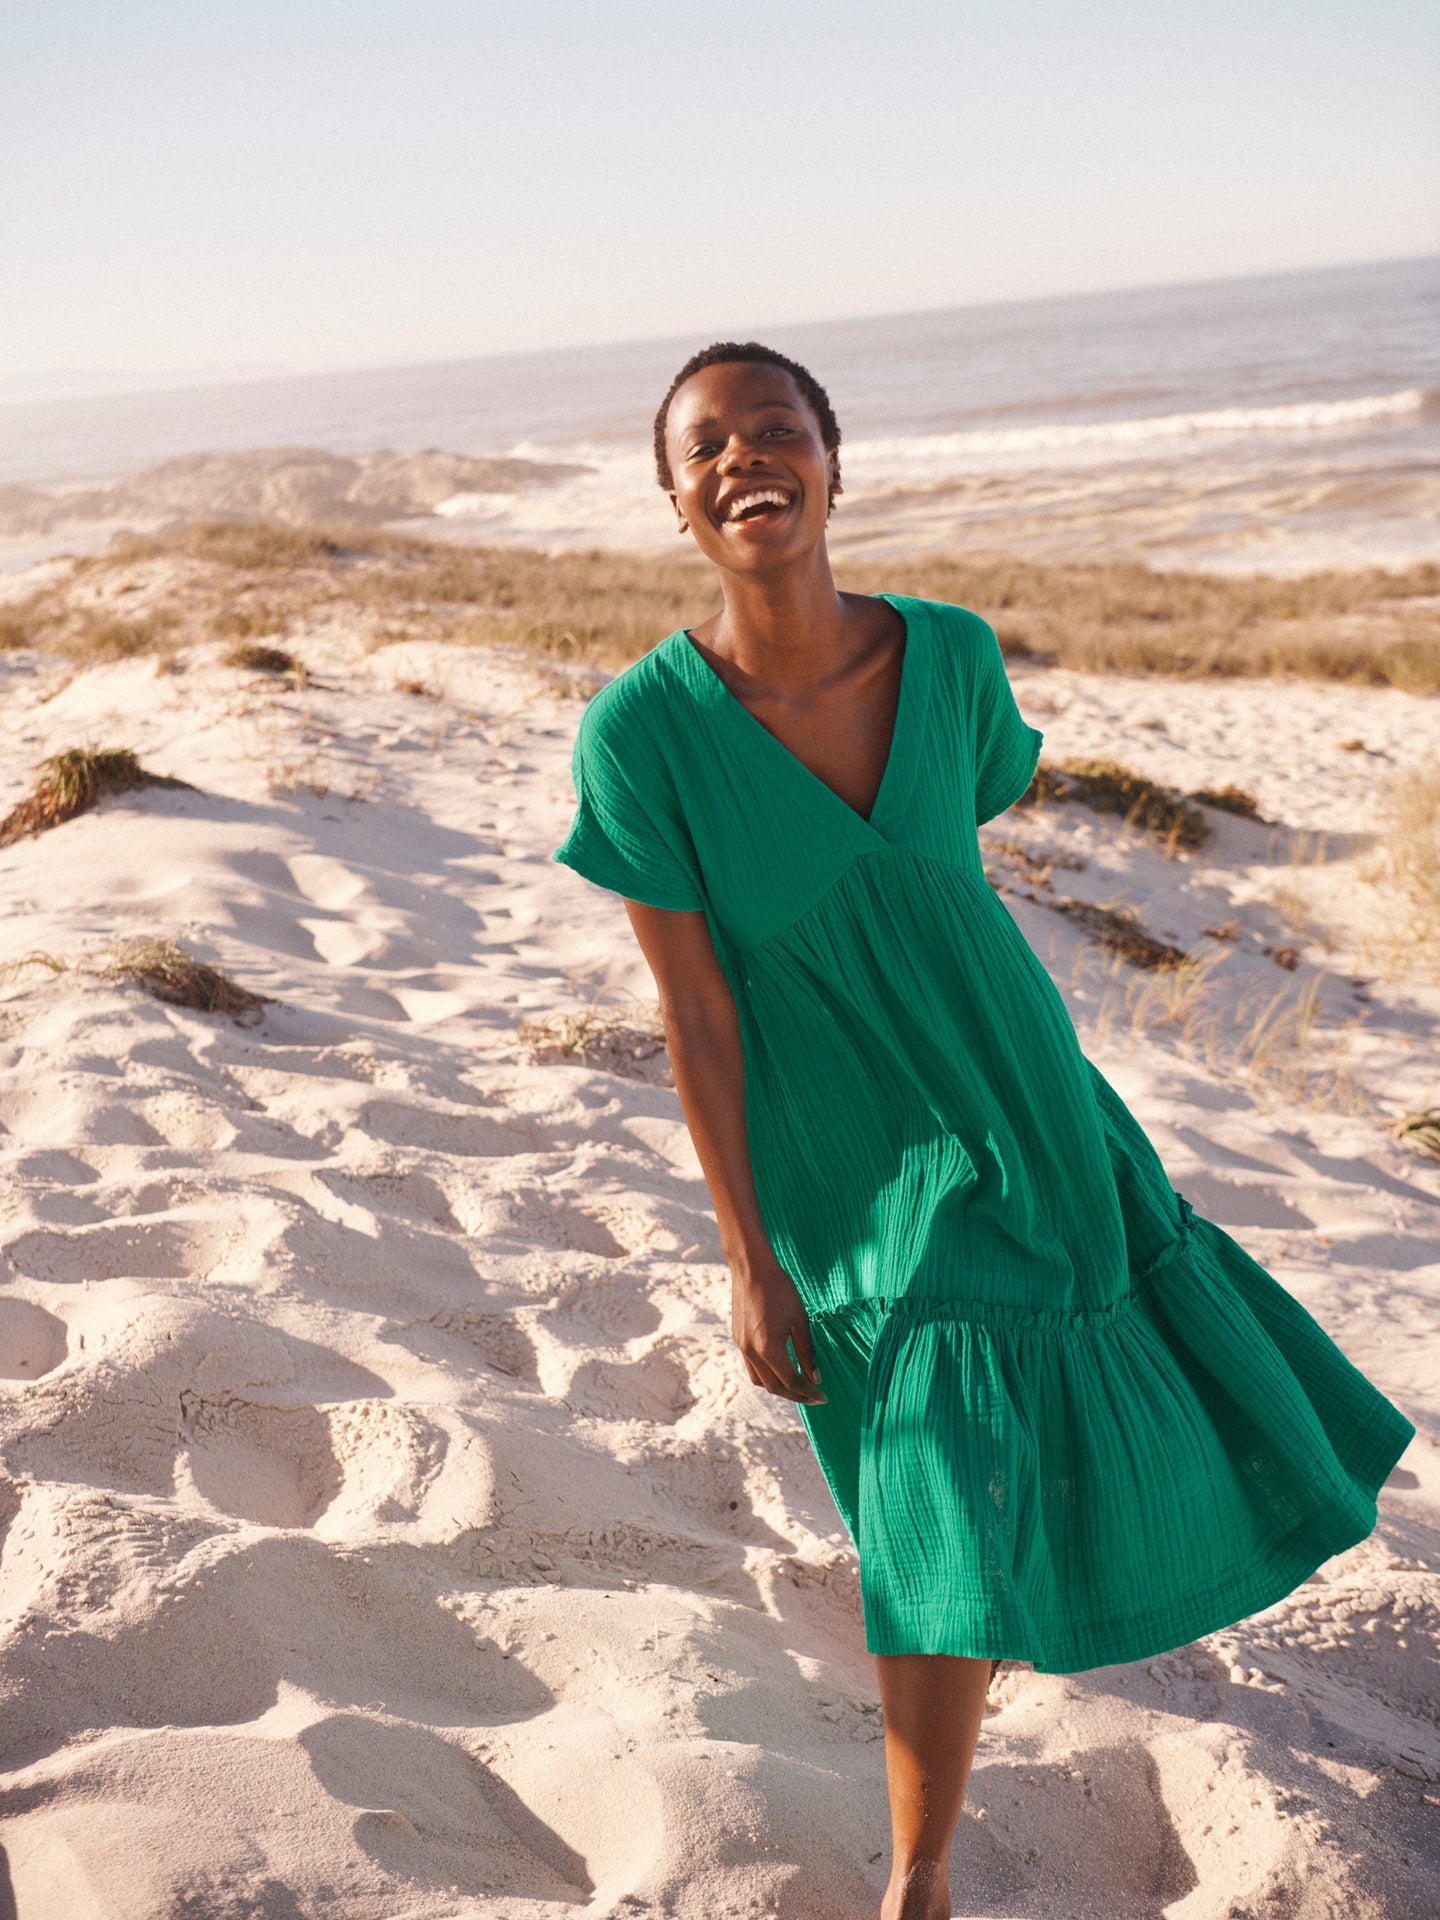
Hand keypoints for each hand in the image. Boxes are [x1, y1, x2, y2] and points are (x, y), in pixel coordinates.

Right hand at [731, 1258, 824, 1404]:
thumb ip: (807, 1351)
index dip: (808, 1392)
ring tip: (798, 1386)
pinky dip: (767, 1375)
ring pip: (760, 1381)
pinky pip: (752, 1367)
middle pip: (774, 1387)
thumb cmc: (780, 1290)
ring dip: (779, 1388)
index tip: (823, 1397)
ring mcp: (742, 1347)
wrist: (752, 1268)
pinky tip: (781, 1368)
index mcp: (769, 1348)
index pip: (791, 1381)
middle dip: (795, 1395)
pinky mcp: (739, 1339)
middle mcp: (752, 1352)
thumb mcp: (800, 1320)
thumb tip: (816, 1378)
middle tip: (813, 1397)